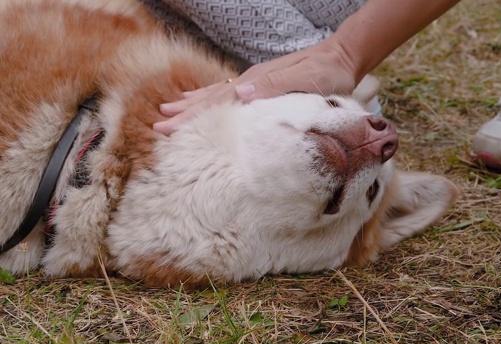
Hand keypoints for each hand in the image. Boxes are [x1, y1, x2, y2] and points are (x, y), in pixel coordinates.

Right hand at [154, 40, 359, 134]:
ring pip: (217, 95)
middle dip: (185, 115)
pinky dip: (211, 98)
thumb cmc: (328, 75)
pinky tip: (202, 100)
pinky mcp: (262, 84)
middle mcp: (251, 81)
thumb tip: (240, 92)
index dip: (193, 117)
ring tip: (169, 112)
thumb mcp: (305, 81)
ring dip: (193, 106)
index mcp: (257, 83)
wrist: (341, 57)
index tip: (169, 129)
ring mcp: (255, 82)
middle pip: (211, 99)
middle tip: (159, 127)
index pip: (218, 102)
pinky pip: (229, 93)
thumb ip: (274, 87)